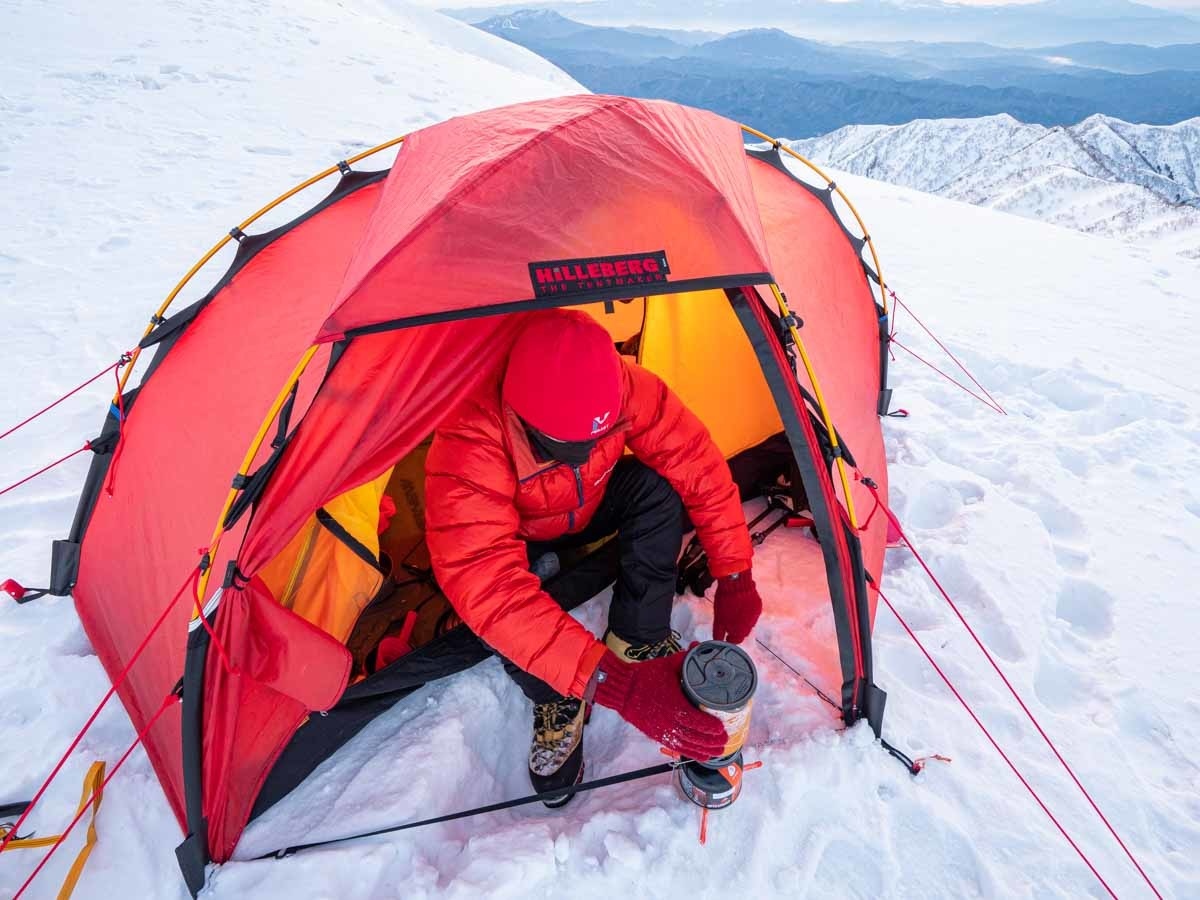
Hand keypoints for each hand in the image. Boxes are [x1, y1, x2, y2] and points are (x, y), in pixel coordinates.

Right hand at [591, 650, 728, 759]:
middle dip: (712, 742)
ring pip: (687, 746)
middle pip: (696, 738)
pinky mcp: (656, 735)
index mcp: (676, 705)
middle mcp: (671, 722)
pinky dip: (689, 752)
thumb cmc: (644, 676)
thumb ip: (685, 659)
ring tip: (716, 752)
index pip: (699, 722)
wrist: (622, 689)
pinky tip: (699, 755)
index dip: (712, 728)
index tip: (722, 729)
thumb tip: (698, 647)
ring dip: (703, 751)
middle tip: (725, 741)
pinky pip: (676, 748)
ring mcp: (663, 731)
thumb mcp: (667, 665)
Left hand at [712, 570, 761, 643]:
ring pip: (749, 623)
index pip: (736, 641)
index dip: (729, 639)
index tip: (726, 636)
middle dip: (736, 630)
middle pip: (743, 633)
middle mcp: (750, 625)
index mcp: (739, 630)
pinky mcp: (758, 607)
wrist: (736, 583)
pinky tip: (741, 606)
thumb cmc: (724, 601)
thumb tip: (717, 641)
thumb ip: (718, 632)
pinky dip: (748, 612)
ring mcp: (755, 616)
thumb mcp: (718, 619)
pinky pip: (753, 614)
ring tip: (735, 612)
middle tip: (729, 623)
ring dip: (742, 621)